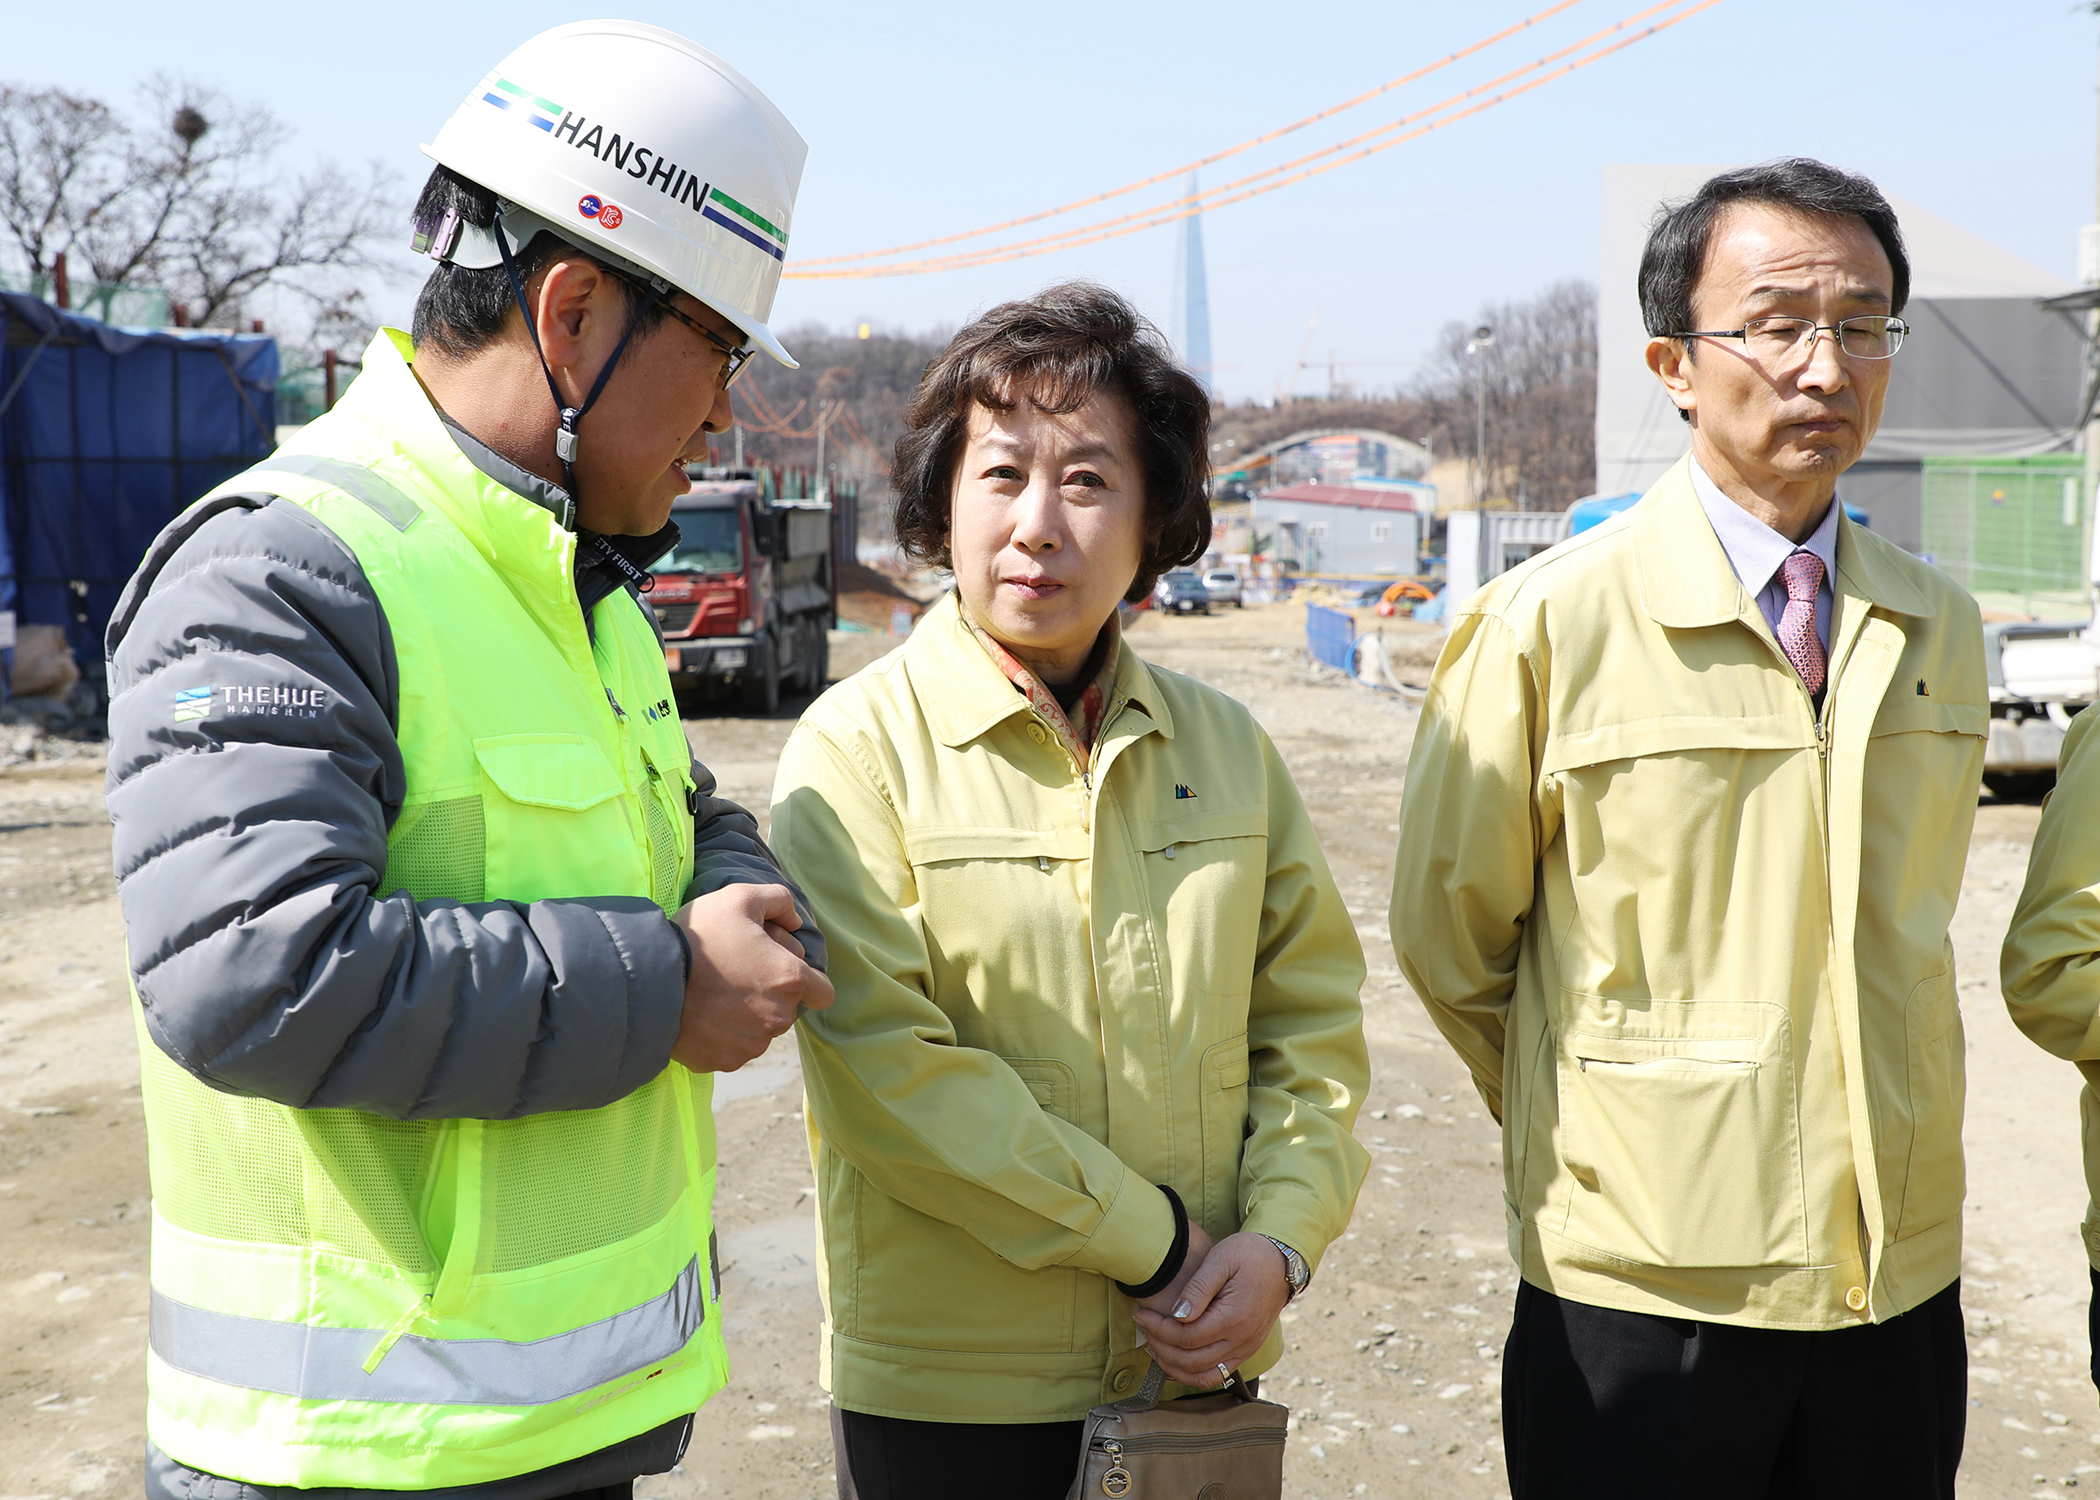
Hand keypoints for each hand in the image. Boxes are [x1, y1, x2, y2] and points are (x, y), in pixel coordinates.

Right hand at [670, 884, 834, 1072]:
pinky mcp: (725, 1061)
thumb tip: (796, 922)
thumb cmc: (698, 937)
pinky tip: (703, 1013)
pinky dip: (724, 1034)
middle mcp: (778, 1018)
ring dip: (749, 1015)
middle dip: (771, 992)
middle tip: (737, 971)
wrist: (648, 980)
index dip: (805, 979)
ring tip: (716, 992)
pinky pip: (735, 1047)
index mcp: (790, 980)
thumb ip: (779, 901)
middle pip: (788, 1008)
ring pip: (762, 1030)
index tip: (778, 970)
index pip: (823, 992)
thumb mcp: (740, 897)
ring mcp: (752, 1045)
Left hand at [1133, 1231, 1290, 1387]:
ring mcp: (1246, 1348)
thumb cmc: (1249, 1254)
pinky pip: (1217, 1374)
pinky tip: (1175, 1359)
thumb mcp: (1220, 1260)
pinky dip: (1193, 1373)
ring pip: (1204, 1375)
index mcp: (1234, 1317)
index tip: (1142, 1314)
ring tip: (1155, 1346)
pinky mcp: (1246, 1350)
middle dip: (1161, 1347)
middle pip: (1192, 1360)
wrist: (1281, 1260)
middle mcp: (1242, 1339)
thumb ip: (1198, 1289)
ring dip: (1174, 1366)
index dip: (1159, 1329)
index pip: (1187, 1337)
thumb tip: (1177, 1315)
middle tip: (1144, 1327)